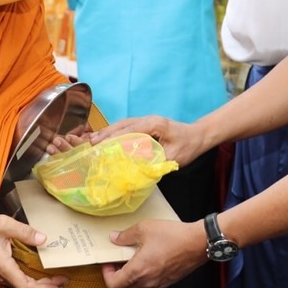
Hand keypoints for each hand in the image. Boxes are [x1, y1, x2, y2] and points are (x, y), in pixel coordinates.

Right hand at [0, 214, 66, 287]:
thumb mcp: (4, 224)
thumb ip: (24, 232)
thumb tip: (43, 239)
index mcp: (2, 265)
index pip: (25, 285)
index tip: (57, 286)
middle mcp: (0, 273)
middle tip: (63, 282)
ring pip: (21, 284)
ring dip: (39, 284)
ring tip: (55, 280)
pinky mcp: (0, 268)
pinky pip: (17, 279)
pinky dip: (31, 279)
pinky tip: (39, 274)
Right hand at [90, 115, 209, 165]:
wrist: (198, 136)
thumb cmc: (188, 146)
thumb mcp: (173, 157)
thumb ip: (155, 162)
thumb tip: (136, 168)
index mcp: (154, 124)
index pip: (129, 131)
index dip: (113, 139)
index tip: (99, 146)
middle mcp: (148, 120)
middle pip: (122, 125)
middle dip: (105, 134)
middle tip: (90, 143)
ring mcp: (146, 121)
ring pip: (123, 124)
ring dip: (108, 132)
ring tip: (92, 140)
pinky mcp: (146, 125)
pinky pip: (127, 127)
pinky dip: (115, 132)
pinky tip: (106, 138)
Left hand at [101, 219, 206, 287]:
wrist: (199, 243)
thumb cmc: (172, 236)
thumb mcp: (145, 228)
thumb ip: (126, 235)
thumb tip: (114, 238)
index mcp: (137, 271)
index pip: (113, 285)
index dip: (106, 274)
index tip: (109, 262)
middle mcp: (147, 281)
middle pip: (124, 287)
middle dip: (118, 275)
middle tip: (119, 260)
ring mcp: (159, 283)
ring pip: (137, 286)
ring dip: (132, 275)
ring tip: (135, 258)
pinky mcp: (169, 281)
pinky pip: (150, 282)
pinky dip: (145, 275)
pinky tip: (150, 259)